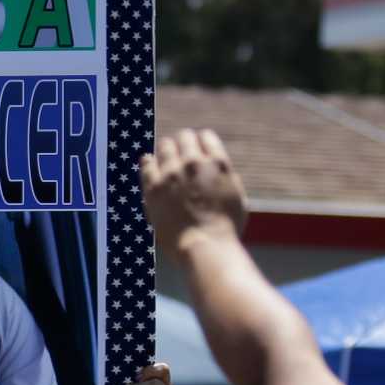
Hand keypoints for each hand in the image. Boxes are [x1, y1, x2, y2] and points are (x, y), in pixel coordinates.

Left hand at [141, 129, 246, 252]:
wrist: (206, 248)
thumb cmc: (226, 229)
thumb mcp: (237, 197)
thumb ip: (226, 177)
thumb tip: (217, 166)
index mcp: (218, 164)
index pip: (206, 136)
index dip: (202, 143)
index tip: (199, 152)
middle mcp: (195, 163)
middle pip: (184, 137)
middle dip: (184, 145)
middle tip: (183, 156)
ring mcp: (172, 174)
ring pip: (165, 146)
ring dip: (167, 151)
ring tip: (168, 162)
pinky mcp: (154, 187)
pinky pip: (147, 164)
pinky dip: (149, 162)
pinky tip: (150, 163)